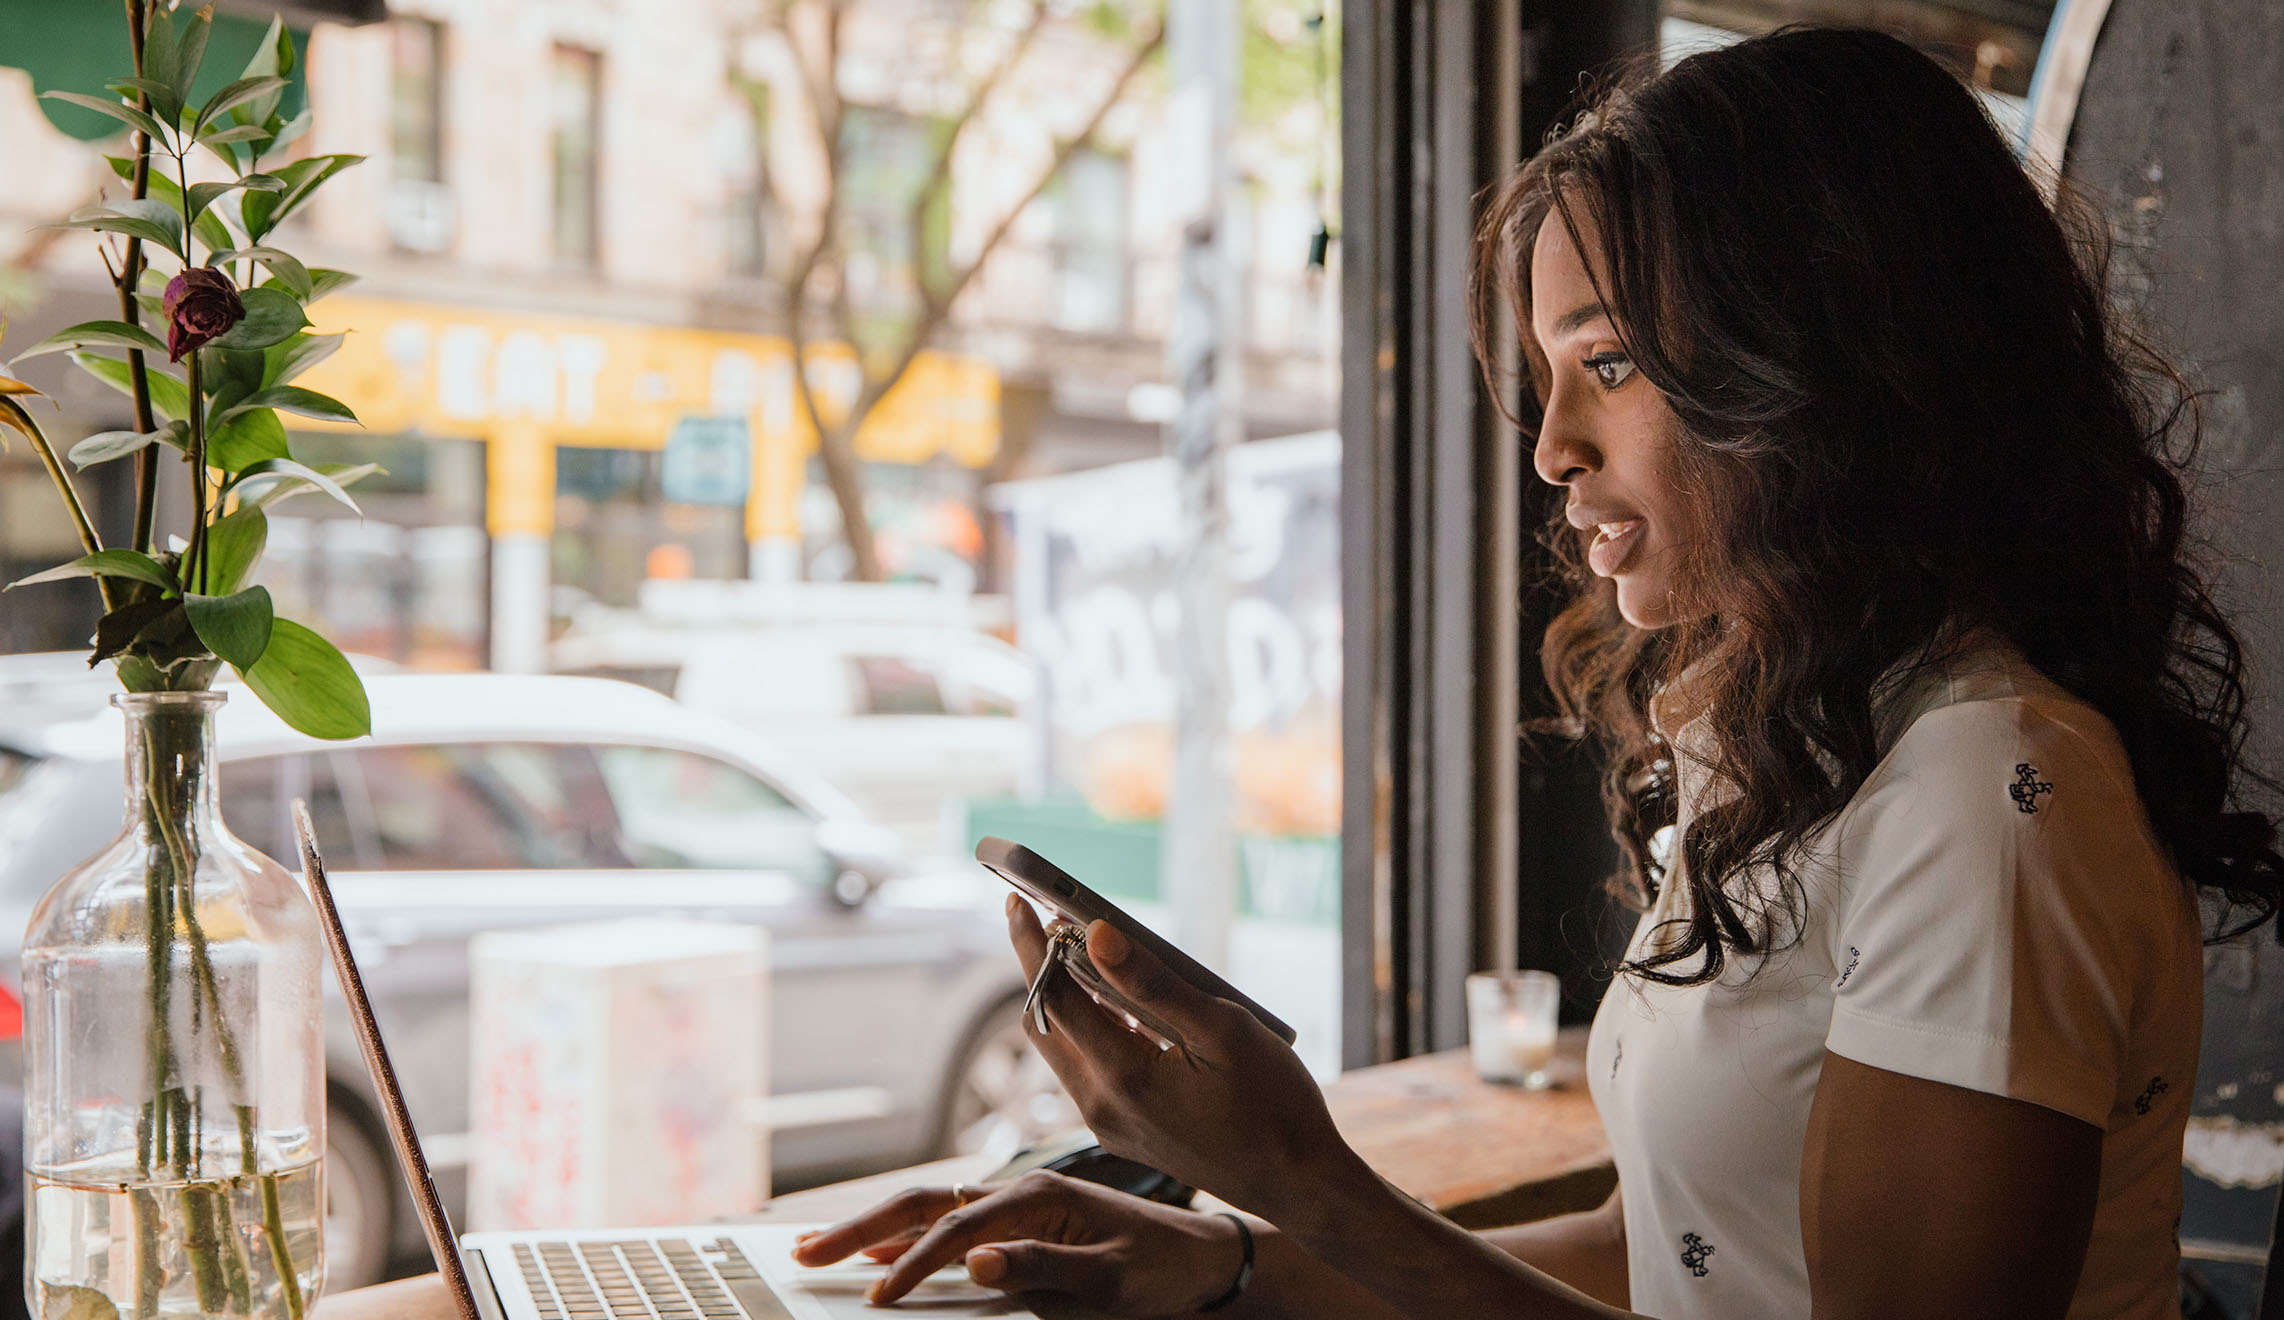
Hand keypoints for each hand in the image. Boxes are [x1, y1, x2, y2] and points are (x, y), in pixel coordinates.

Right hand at [789, 1170, 1247, 1312]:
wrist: (1206, 1256)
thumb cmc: (1163, 1270)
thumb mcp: (1112, 1282)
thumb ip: (1043, 1269)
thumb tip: (976, 1262)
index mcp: (1041, 1197)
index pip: (956, 1230)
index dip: (910, 1264)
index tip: (874, 1300)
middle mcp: (1021, 1191)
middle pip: (924, 1202)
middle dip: (860, 1228)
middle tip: (802, 1252)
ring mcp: (1018, 1204)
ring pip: (929, 1208)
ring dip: (872, 1227)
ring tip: (818, 1247)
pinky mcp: (1021, 1222)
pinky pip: (950, 1223)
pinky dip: (906, 1236)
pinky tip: (879, 1253)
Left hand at [1006, 894, 1353, 1217]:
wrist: (1298, 1185)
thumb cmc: (1274, 1104)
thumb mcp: (1223, 1030)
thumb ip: (1153, 983)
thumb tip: (1096, 935)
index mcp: (1122, 1078)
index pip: (1054, 997)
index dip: (1032, 945)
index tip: (1017, 901)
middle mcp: (1101, 1106)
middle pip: (1044, 1024)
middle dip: (1037, 967)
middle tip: (1040, 916)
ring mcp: (1109, 1125)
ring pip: (1063, 1049)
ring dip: (1063, 998)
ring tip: (1079, 950)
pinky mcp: (1124, 1133)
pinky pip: (1088, 1071)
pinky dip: (1089, 1029)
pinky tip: (1116, 1003)